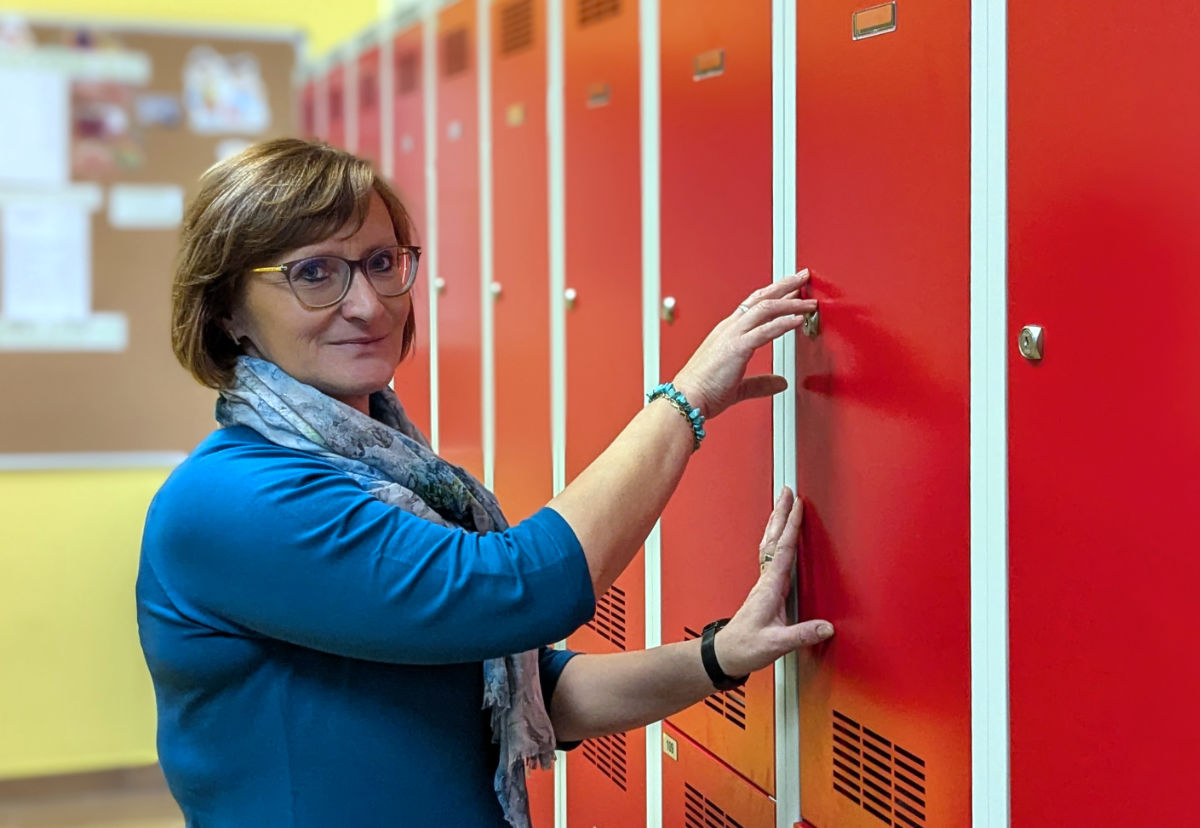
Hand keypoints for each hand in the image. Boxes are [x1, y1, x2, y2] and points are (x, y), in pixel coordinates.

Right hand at [670, 270, 816, 419]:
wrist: (687, 399)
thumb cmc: (703, 391)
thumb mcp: (738, 386)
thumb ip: (761, 383)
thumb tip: (780, 383)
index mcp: (727, 333)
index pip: (753, 305)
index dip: (774, 294)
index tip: (791, 290)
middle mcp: (730, 328)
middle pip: (761, 298)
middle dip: (785, 285)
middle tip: (802, 277)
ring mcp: (732, 335)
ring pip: (766, 308)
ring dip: (790, 302)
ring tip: (808, 302)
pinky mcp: (737, 347)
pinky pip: (765, 330)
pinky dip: (783, 323)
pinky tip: (798, 319)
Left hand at [713, 487, 833, 677]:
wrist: (726, 654)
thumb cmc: (745, 647)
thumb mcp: (776, 644)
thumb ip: (801, 634)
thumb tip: (826, 627)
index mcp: (770, 588)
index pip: (782, 550)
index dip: (791, 527)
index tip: (798, 506)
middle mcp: (765, 581)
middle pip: (773, 539)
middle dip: (781, 513)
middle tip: (787, 491)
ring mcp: (763, 584)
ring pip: (769, 545)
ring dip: (777, 523)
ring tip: (783, 505)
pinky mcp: (764, 591)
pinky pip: (770, 557)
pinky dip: (775, 540)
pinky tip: (778, 538)